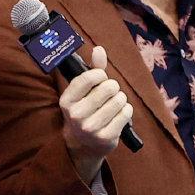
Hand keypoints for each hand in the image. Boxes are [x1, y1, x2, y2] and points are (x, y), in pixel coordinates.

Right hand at [59, 46, 133, 184]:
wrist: (84, 144)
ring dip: (121, 100)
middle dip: (113, 88)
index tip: (100, 80)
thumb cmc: (86, 110)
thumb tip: (99, 49)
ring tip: (114, 105)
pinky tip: (119, 115)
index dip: (100, 75)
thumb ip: (93, 70)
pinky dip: (126, 111)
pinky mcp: (106, 137)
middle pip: (108, 87)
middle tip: (109, 94)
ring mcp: (91, 128)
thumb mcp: (84, 92)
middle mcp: (76, 115)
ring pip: (119, 100)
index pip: (90, 77)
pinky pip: (126, 113)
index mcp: (67, 100)